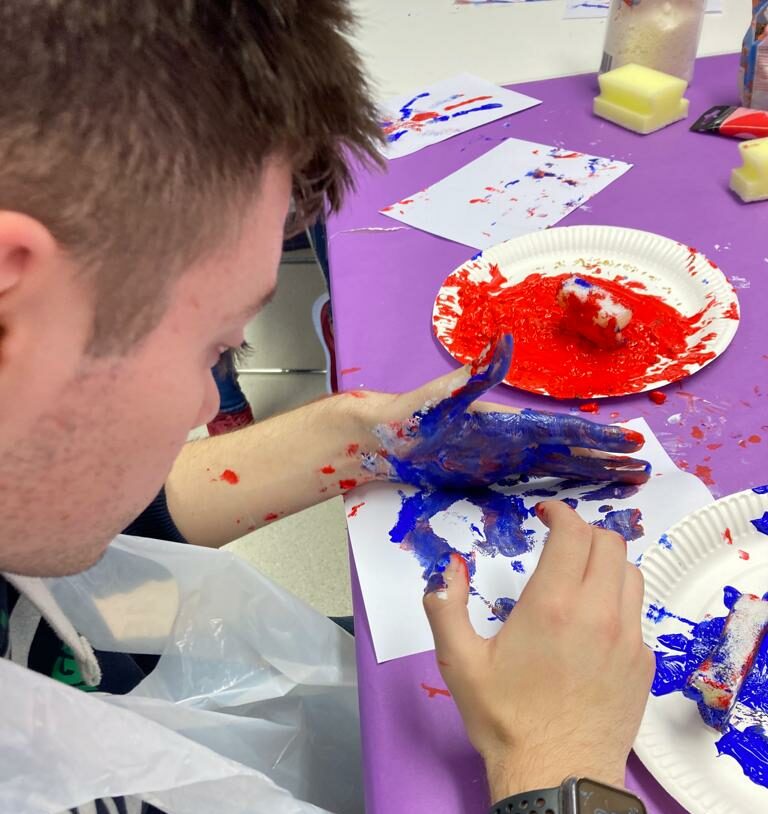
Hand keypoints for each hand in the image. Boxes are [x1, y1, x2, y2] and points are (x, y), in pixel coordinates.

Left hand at [362, 334, 650, 489]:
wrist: (386, 438)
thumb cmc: (413, 415)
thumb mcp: (443, 396)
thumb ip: (475, 374)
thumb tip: (501, 340)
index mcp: (510, 421)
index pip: (563, 430)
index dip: (596, 438)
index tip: (630, 443)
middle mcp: (516, 438)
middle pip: (572, 449)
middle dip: (608, 459)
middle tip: (644, 469)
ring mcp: (507, 457)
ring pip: (561, 465)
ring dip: (594, 473)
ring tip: (627, 480)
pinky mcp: (494, 474)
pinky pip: (538, 481)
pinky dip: (565, 486)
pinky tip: (579, 492)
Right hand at [423, 500, 654, 799]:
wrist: (556, 774)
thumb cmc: (505, 718)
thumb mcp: (459, 661)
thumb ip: (446, 605)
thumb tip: (448, 567)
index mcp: (552, 604)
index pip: (573, 533)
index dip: (560, 512)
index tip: (545, 513)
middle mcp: (598, 612)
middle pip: (609, 544)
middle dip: (583, 532)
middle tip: (559, 542)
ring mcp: (628, 638)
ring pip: (630, 573)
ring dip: (605, 562)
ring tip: (579, 575)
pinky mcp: (643, 663)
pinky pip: (636, 612)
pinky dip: (617, 600)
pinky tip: (593, 622)